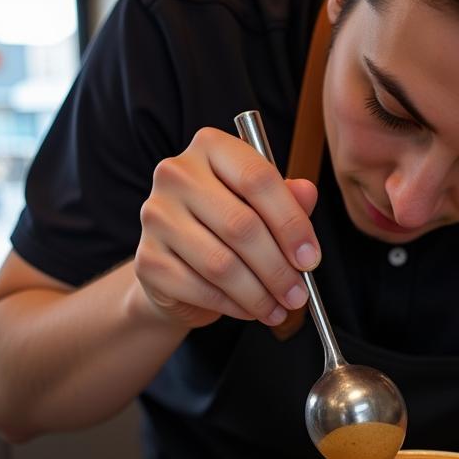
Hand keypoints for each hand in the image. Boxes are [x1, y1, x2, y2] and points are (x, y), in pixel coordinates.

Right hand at [133, 127, 320, 329]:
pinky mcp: (147, 260)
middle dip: (279, 269)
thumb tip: (307, 194)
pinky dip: (234, 306)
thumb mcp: (262, 208)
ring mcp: (156, 216)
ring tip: (280, 308)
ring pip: (222, 264)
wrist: (177, 267)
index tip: (311, 259)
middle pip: (242, 226)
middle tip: (299, 294)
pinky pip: (201, 290)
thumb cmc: (225, 229)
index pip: (257, 178)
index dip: (292, 223)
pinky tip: (251, 310)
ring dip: (259, 294)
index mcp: (210, 148)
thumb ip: (287, 199)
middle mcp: (176, 174)